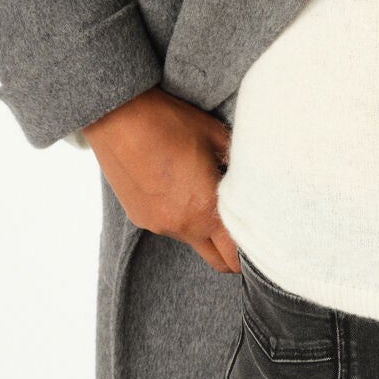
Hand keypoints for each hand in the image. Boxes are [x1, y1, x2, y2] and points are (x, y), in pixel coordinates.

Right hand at [81, 87, 238, 273]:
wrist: (117, 117)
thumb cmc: (170, 123)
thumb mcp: (216, 137)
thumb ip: (238, 164)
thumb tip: (251, 177)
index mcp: (207, 210)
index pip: (236, 256)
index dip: (252, 253)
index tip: (261, 238)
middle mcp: (182, 226)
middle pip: (218, 261)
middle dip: (232, 252)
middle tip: (240, 228)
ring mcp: (158, 225)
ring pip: (193, 241)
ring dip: (204, 229)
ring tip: (203, 193)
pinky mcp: (139, 217)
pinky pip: (168, 226)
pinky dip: (179, 216)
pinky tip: (177, 188)